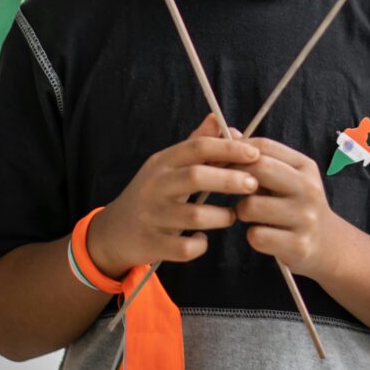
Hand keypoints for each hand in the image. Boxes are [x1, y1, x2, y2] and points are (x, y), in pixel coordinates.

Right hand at [87, 114, 259, 275]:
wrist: (114, 231)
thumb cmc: (152, 193)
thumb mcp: (168, 165)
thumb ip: (196, 144)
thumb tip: (220, 121)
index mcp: (162, 162)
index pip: (197, 147)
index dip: (228, 147)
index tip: (255, 152)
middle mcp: (155, 185)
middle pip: (196, 176)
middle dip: (229, 179)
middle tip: (253, 183)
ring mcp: (151, 215)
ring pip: (194, 215)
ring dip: (221, 216)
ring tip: (231, 215)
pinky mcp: (151, 243)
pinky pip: (184, 248)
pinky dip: (199, 244)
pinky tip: (203, 240)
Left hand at [235, 137, 335, 278]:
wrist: (328, 244)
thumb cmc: (295, 203)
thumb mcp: (287, 176)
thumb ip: (260, 157)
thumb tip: (230, 133)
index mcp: (305, 166)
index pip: (264, 146)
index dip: (235, 149)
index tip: (217, 158)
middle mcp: (308, 189)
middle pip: (259, 169)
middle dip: (234, 176)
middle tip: (225, 185)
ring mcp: (305, 218)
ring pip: (252, 206)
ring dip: (242, 209)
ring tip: (249, 212)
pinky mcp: (298, 245)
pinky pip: (257, 236)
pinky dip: (253, 235)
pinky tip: (261, 234)